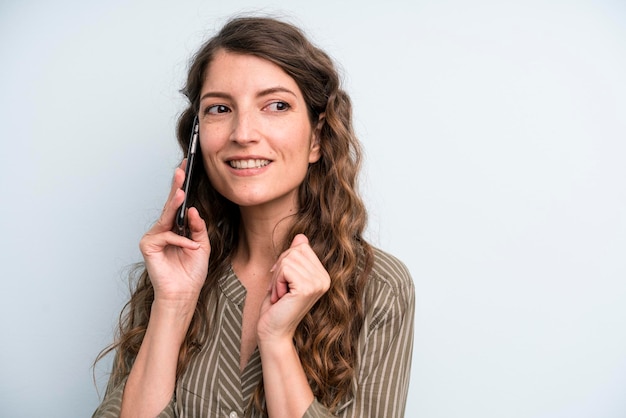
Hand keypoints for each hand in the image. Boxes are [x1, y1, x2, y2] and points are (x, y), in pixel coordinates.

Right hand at [139, 160, 209, 304]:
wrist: (184, 293)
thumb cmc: (192, 272)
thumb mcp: (202, 246)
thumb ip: (198, 228)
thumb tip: (193, 210)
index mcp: (177, 229)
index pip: (179, 205)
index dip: (181, 186)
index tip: (186, 169)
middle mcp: (164, 230)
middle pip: (170, 205)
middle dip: (176, 186)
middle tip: (181, 170)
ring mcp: (154, 237)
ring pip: (166, 217)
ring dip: (175, 206)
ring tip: (182, 193)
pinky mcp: (148, 246)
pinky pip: (167, 236)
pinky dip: (181, 241)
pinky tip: (190, 248)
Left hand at [257, 234, 330, 343]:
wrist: (274, 332)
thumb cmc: (277, 306)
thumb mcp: (285, 276)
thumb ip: (295, 256)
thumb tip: (301, 236)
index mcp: (323, 275)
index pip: (302, 247)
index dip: (285, 260)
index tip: (282, 281)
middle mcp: (325, 278)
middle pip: (295, 250)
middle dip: (280, 267)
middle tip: (279, 289)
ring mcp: (318, 283)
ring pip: (288, 259)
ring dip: (277, 277)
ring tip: (280, 294)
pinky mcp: (307, 288)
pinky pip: (285, 268)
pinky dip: (276, 281)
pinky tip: (280, 297)